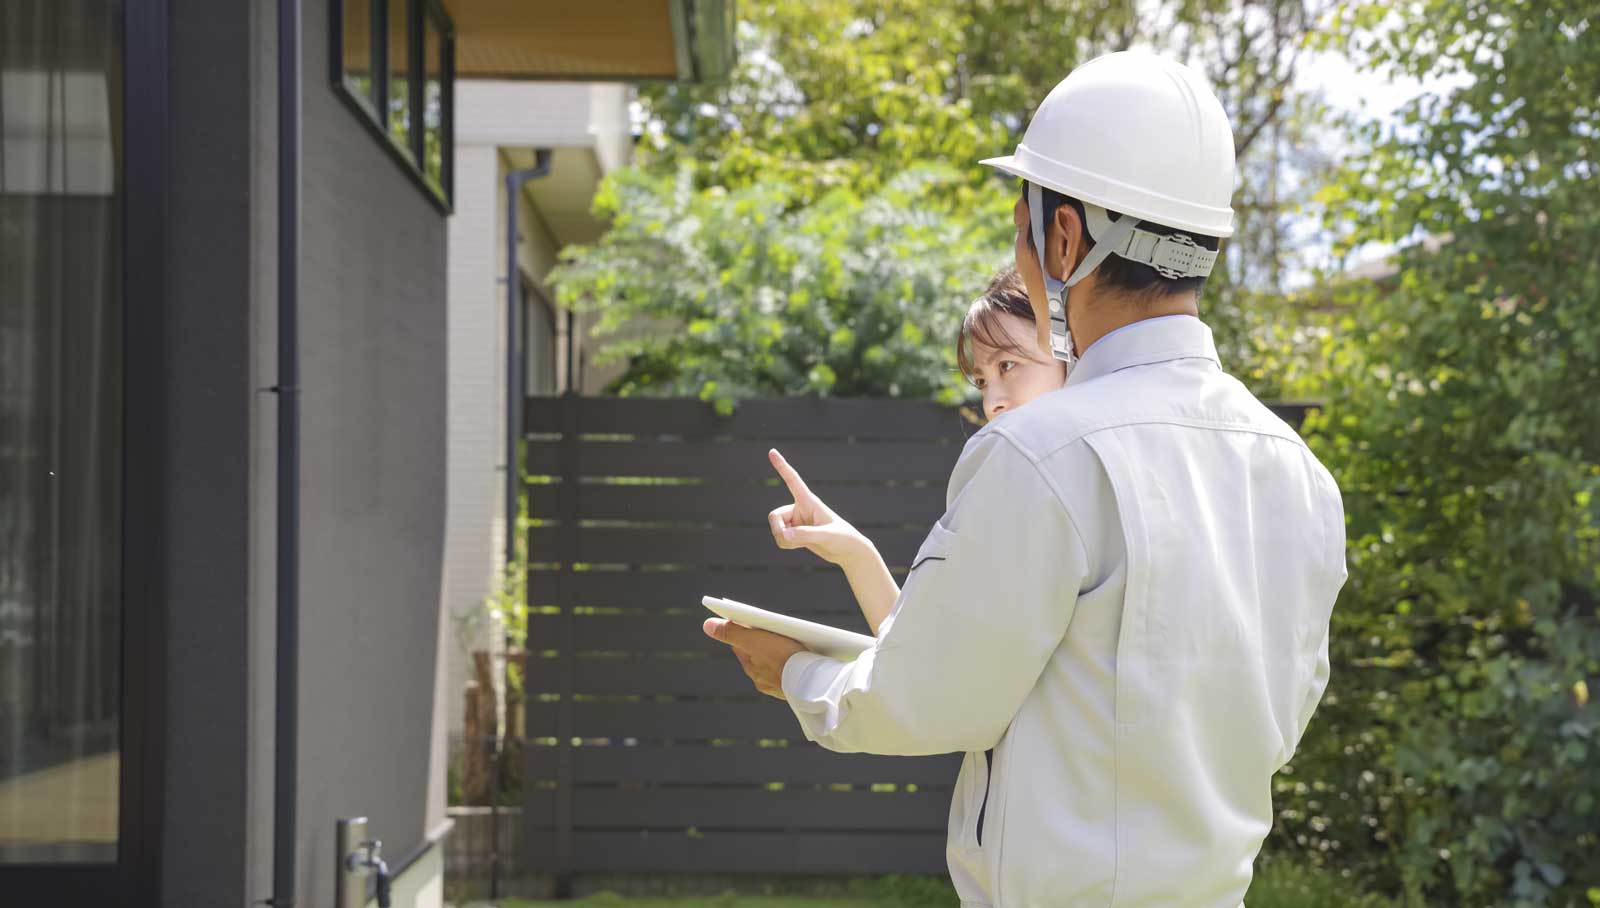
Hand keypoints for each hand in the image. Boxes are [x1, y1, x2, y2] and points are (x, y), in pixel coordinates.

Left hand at [703, 618, 806, 699]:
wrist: (815, 683)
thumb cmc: (783, 659)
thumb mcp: (755, 640)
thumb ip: (732, 633)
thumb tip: (707, 625)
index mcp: (752, 670)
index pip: (742, 647)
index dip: (744, 632)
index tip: (749, 621)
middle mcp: (763, 681)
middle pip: (758, 656)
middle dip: (762, 643)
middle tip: (771, 629)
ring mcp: (781, 686)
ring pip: (776, 666)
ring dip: (779, 654)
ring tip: (789, 641)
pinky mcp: (798, 689)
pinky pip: (792, 673)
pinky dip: (794, 665)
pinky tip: (802, 658)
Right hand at [767, 448, 871, 566]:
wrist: (848, 551)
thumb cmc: (843, 538)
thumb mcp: (826, 536)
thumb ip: (805, 536)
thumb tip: (784, 536)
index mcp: (808, 501)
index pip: (793, 480)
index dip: (781, 466)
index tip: (772, 451)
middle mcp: (799, 508)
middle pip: (774, 516)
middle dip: (777, 529)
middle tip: (787, 539)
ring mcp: (796, 521)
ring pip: (777, 529)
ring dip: (784, 540)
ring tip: (802, 544)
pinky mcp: (796, 533)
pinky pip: (781, 539)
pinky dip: (787, 544)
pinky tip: (800, 545)